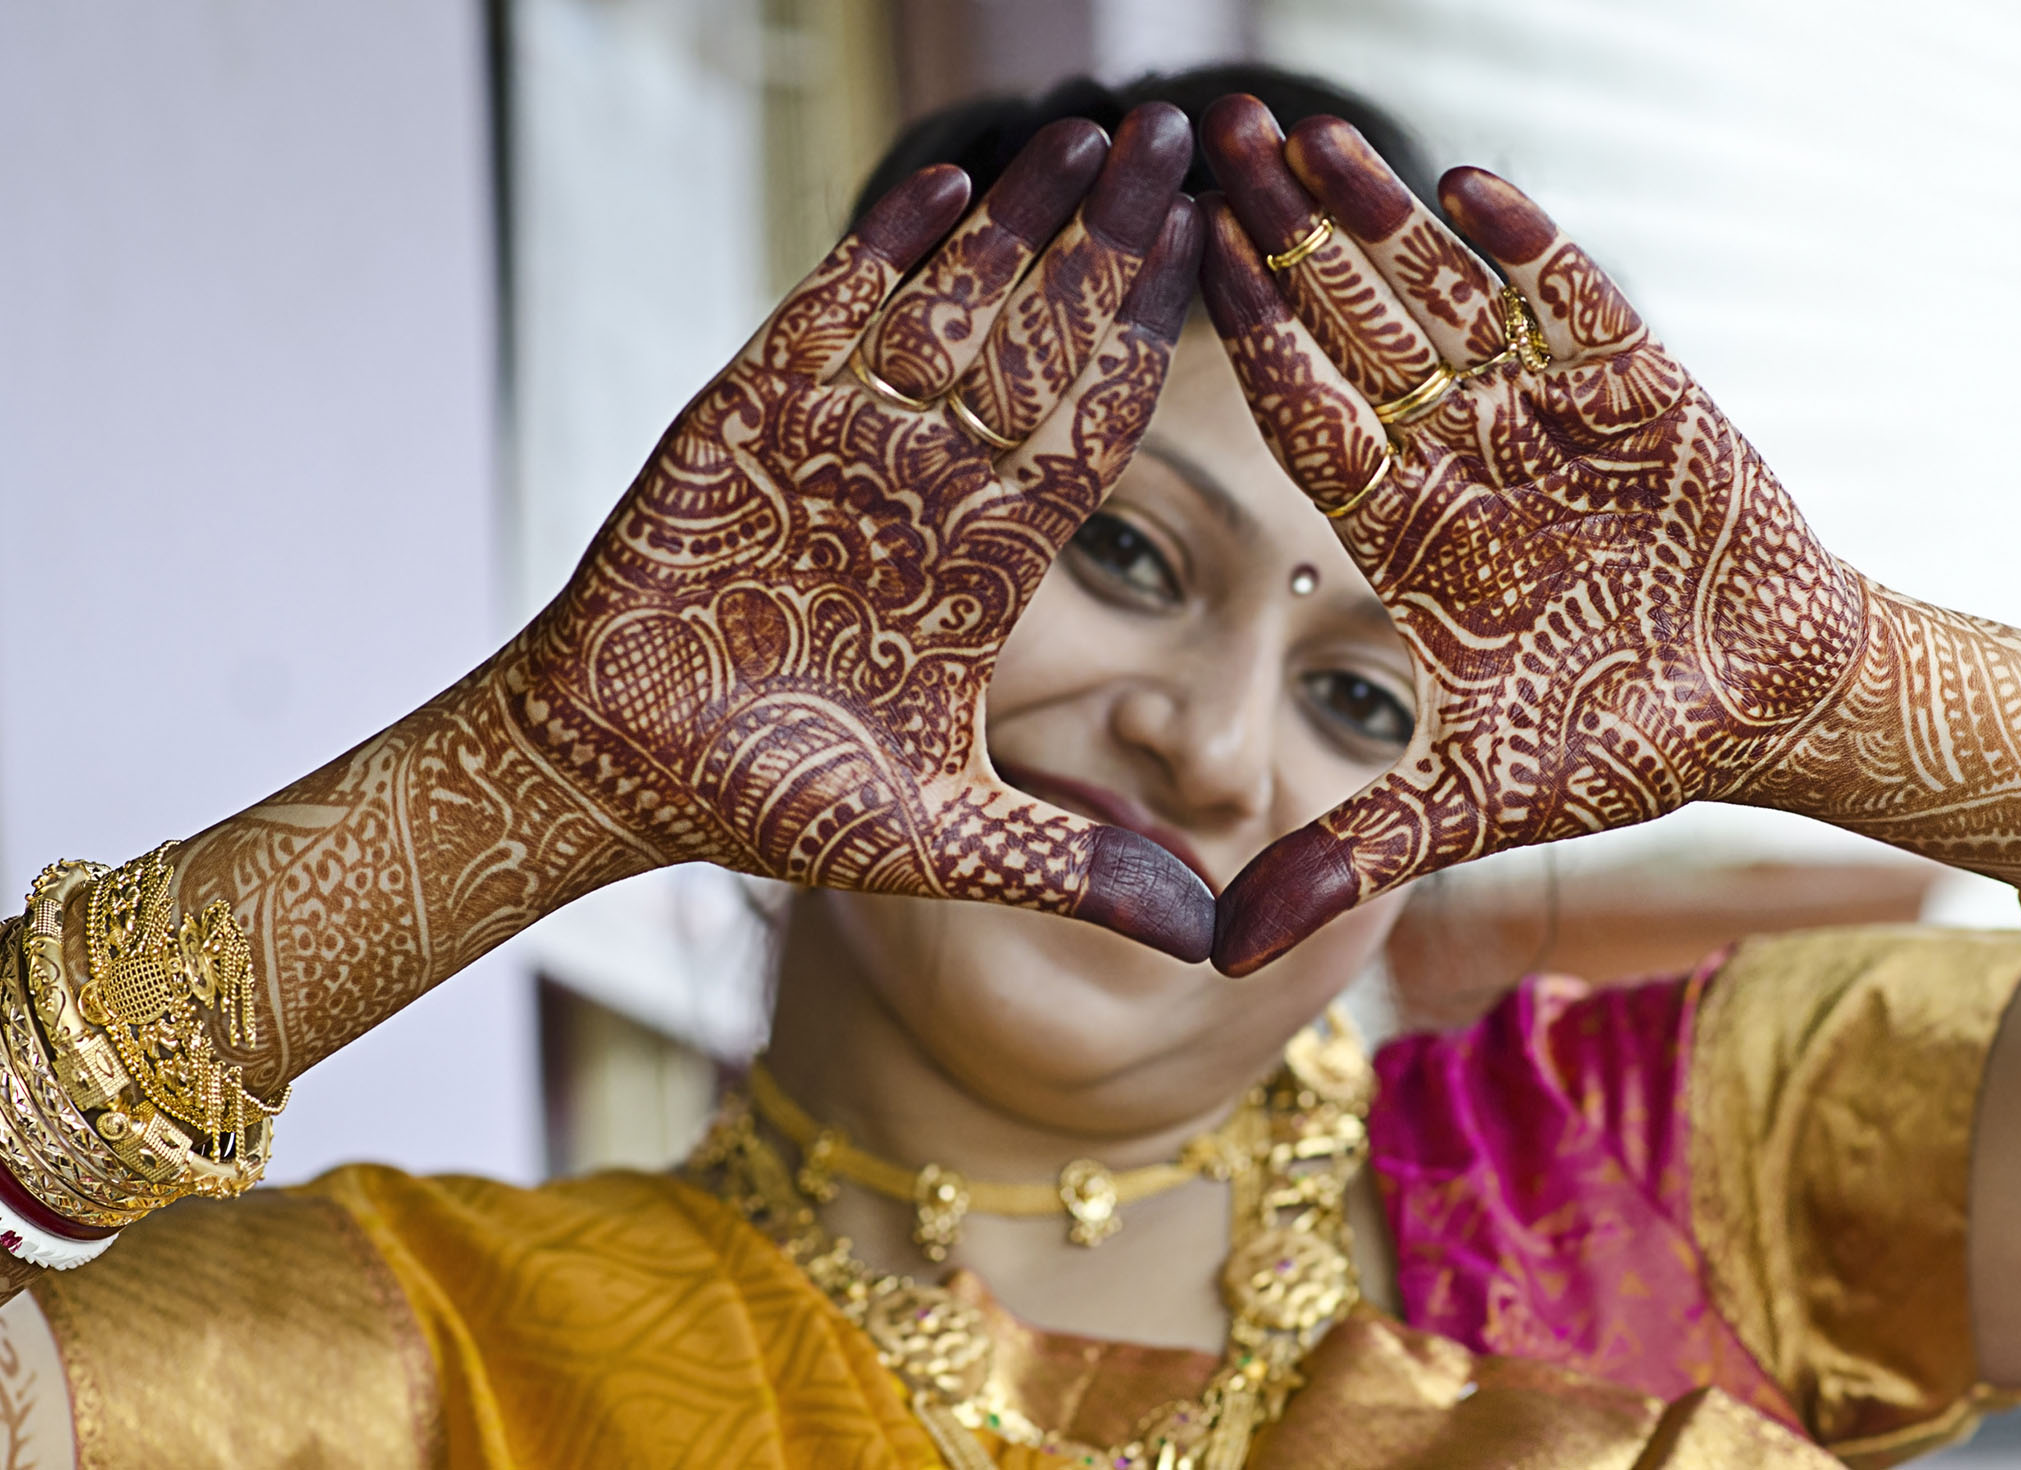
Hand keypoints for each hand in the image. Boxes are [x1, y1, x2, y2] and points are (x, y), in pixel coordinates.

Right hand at [504, 106, 1212, 959]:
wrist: (616, 770)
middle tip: (1194, 143)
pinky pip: (826, 315)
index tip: (1235, 269)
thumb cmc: (769, 800)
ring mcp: (839, 442)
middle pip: (1043, 342)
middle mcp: (926, 485)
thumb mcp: (943, 839)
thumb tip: (1213, 938)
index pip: (1096, 431)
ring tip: (1098, 134)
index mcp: (985, 564)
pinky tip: (953, 181)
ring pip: (950, 308)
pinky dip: (883, 252)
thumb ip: (1071, 866)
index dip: (1162, 348)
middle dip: (1115, 245)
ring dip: (1022, 223)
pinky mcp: (748, 418)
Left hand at [1197, 97, 1865, 973]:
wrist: (1766, 703)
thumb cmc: (1619, 743)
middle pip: (1354, 326)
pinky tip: (1470, 188)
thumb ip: (1355, 850)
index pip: (1307, 417)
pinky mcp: (1640, 384)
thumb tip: (1216, 947)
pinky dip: (1530, 250)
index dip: (1248, 344)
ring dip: (1382, 216)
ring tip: (1310, 134)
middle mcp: (1458, 452)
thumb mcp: (1475, 801)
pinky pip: (1575, 301)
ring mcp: (1543, 409)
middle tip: (1217, 138)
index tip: (1179, 265)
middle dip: (1289, 237)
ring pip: (1446, 295)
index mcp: (1405, 531)